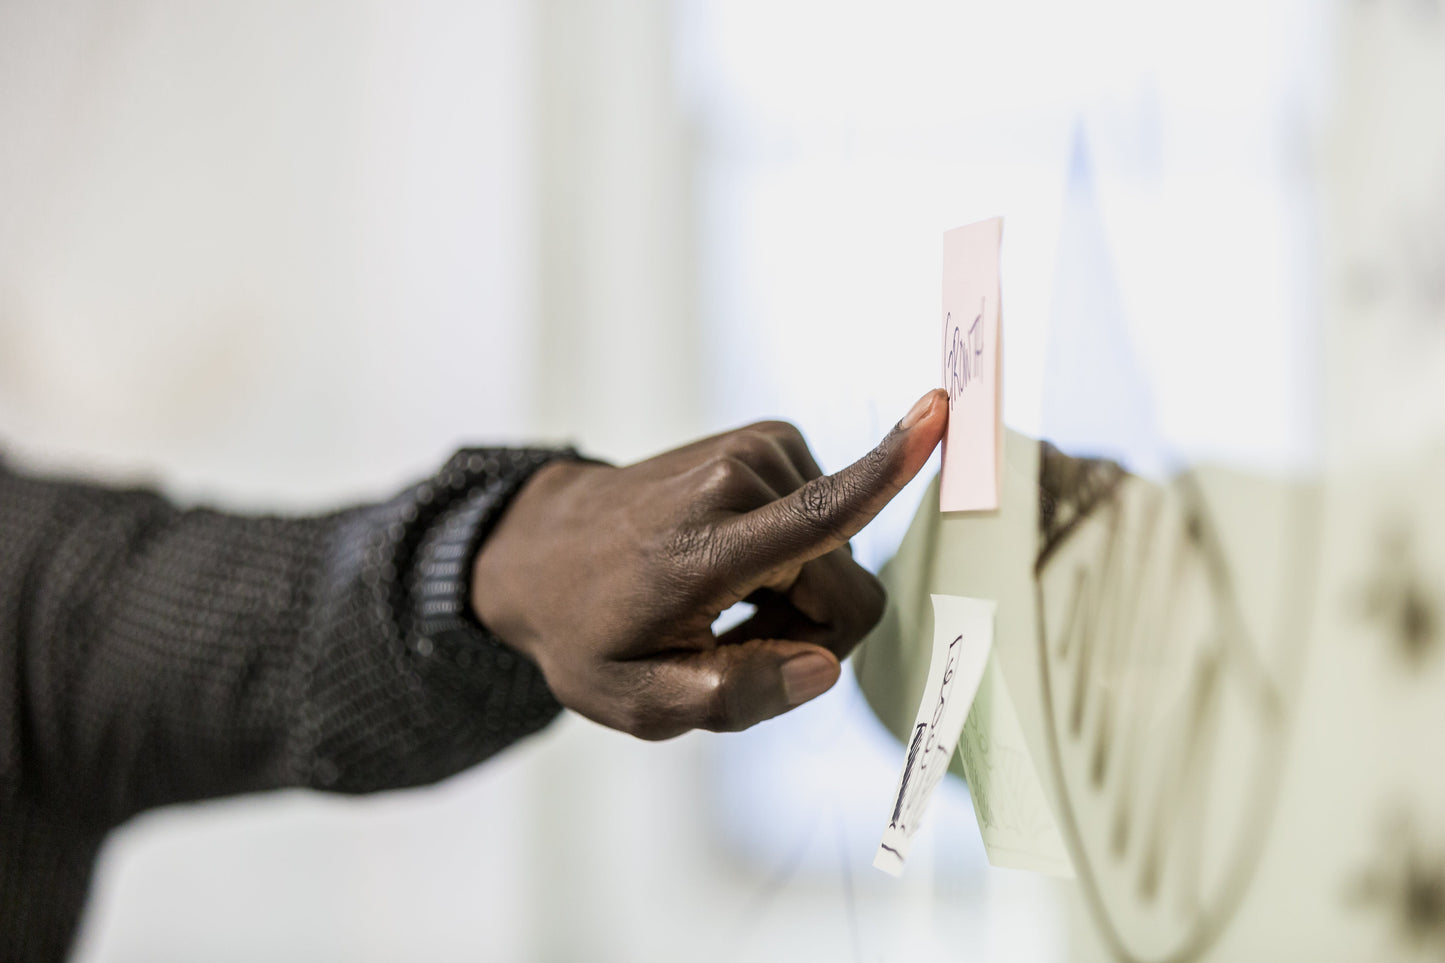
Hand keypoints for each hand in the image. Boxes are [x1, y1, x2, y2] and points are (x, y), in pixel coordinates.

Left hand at [471, 389, 947, 739]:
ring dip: (794, 591)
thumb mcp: (642, 701)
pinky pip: (828, 519)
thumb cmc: (591, 632)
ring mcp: (756, 450)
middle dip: (807, 627)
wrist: (544, 551)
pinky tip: (735, 565)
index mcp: (706, 547)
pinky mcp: (767, 441)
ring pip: (841, 554)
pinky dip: (791, 554)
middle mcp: (738, 480)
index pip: (818, 513)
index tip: (940, 411)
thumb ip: (735, 696)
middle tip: (727, 636)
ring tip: (721, 597)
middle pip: (847, 586)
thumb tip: (824, 666)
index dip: (888, 473)